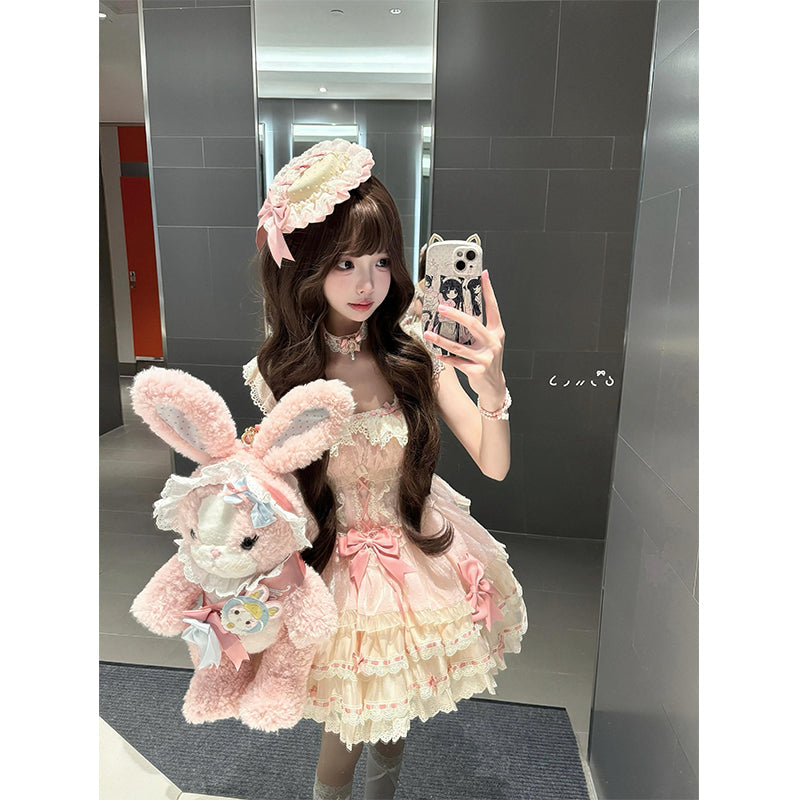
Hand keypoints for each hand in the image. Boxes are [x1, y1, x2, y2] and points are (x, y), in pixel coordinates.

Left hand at [423, 270, 506, 407]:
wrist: (494, 385)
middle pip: (473, 324)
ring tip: (429, 333)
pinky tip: (436, 353)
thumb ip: (478, 327)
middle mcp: (493, 343)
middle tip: (441, 308)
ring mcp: (486, 357)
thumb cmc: (488, 359)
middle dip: (455, 314)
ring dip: (442, 339)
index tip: (483, 274)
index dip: (488, 290)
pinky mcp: (476, 370)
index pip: (493, 307)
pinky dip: (445, 357)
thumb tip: (458, 310)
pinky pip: (457, 362)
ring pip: (459, 346)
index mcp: (497, 332)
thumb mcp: (488, 341)